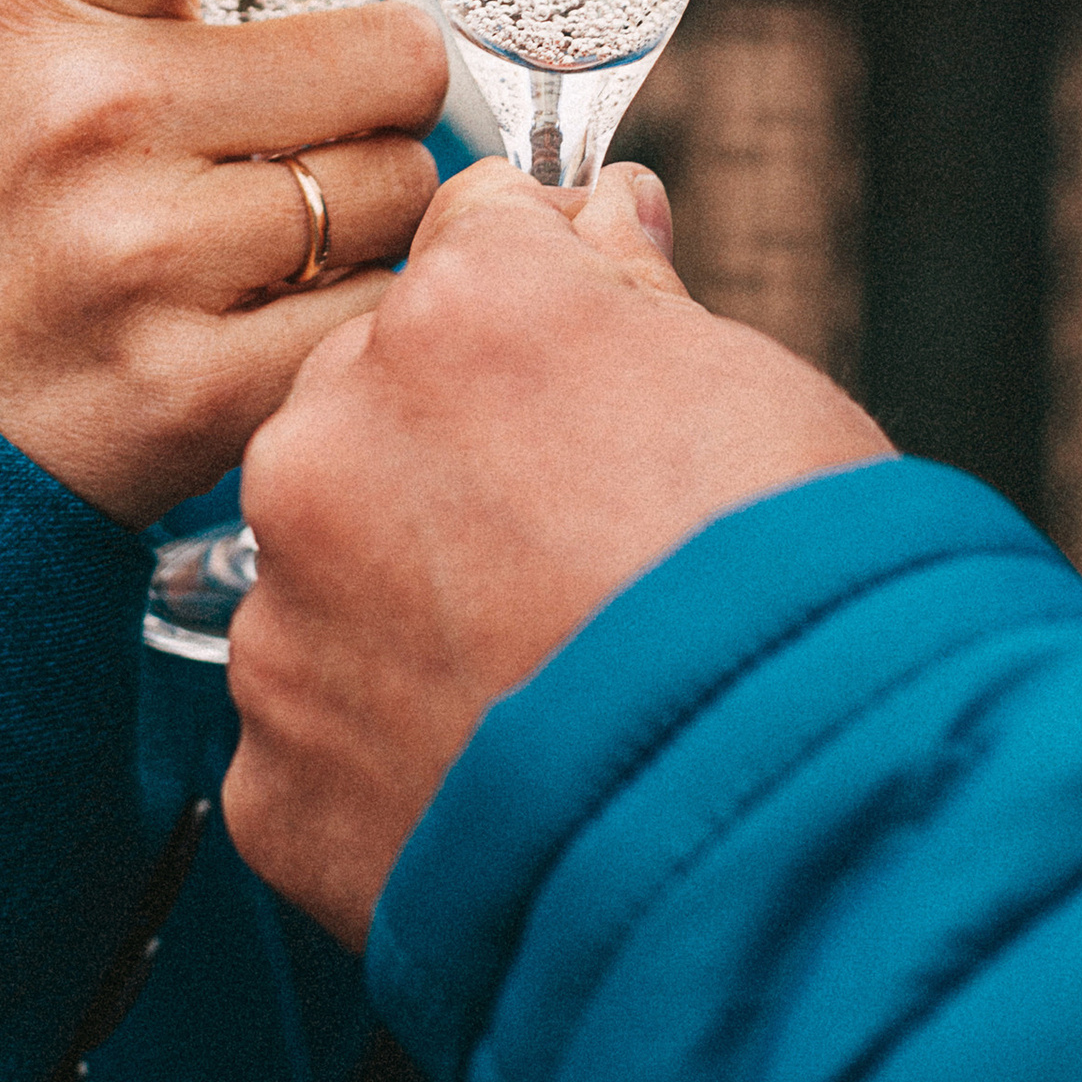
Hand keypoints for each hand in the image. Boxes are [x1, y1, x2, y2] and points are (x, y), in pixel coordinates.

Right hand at [0, 0, 444, 523]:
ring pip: (402, 192)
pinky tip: (278, 319)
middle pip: (391, 54)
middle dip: (382, 89)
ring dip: (374, 211)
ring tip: (274, 235)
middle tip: (311, 124)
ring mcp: (138, 258)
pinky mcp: (188, 394)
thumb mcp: (20, 25)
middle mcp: (90, 112)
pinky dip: (360, 318)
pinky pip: (377, 317)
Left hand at [221, 159, 892, 945]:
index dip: (543, 302)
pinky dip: (388, 749)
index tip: (586, 363)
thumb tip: (602, 216)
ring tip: (551, 679)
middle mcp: (335, 438)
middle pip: (375, 399)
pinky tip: (505, 774)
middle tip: (579, 554)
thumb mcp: (760, 392)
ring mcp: (288, 612)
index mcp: (460, 314)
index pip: (470, 239)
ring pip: (329, 566)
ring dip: (408, 603)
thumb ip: (633, 292)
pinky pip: (317, 728)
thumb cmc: (808, 617)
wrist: (799, 865)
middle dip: (458, 456)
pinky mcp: (273, 773)